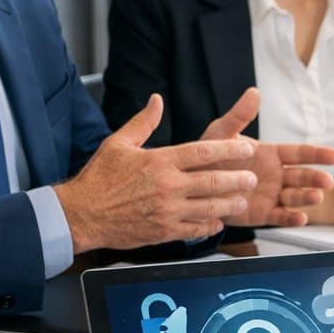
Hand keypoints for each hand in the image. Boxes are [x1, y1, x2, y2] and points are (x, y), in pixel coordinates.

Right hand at [55, 95, 259, 251]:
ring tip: (242, 200)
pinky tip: (217, 222)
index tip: (246, 148)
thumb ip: (143, 122)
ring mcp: (167, 211)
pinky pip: (194, 230)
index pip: (202, 152)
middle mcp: (167, 186)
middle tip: (253, 178)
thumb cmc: (98, 180)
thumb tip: (156, 101)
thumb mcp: (118, 143)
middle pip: (213, 181)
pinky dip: (209, 227)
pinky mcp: (163, 232)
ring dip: (230, 204)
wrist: (80, 215)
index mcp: (159, 162)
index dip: (229, 149)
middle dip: (238, 179)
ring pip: (209, 208)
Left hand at [198, 88, 333, 226]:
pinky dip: (291, 218)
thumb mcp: (221, 134)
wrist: (192, 185)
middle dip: (316, 178)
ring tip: (316, 197)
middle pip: (302, 176)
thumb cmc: (209, 156)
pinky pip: (280, 217)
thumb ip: (239, 116)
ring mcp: (271, 195)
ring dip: (307, 197)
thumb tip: (254, 92)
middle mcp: (276, 175)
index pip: (300, 153)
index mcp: (272, 154)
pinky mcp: (262, 214)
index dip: (318, 154)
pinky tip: (300, 218)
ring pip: (295, 197)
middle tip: (328, 181)